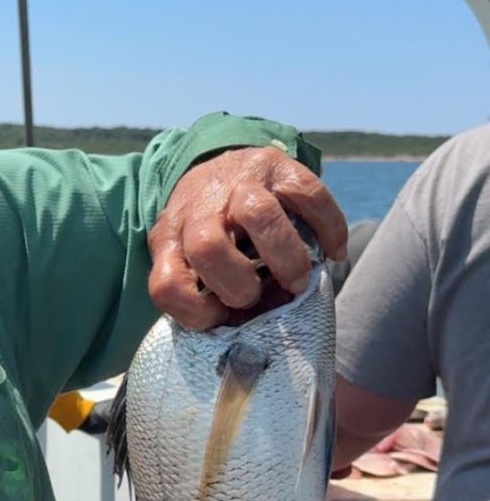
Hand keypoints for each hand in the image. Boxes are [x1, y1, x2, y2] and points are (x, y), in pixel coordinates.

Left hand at [148, 147, 346, 329]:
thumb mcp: (188, 259)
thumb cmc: (207, 230)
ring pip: (258, 214)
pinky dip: (329, 229)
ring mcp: (240, 183)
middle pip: (207, 247)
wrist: (215, 162)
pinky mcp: (279, 166)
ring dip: (285, 258)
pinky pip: (310, 195)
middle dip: (238, 286)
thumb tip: (248, 337)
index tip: (219, 318)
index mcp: (170, 240)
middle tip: (257, 297)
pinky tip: (333, 251)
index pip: (166, 284)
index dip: (194, 312)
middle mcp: (200, 208)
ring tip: (298, 280)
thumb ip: (205, 294)